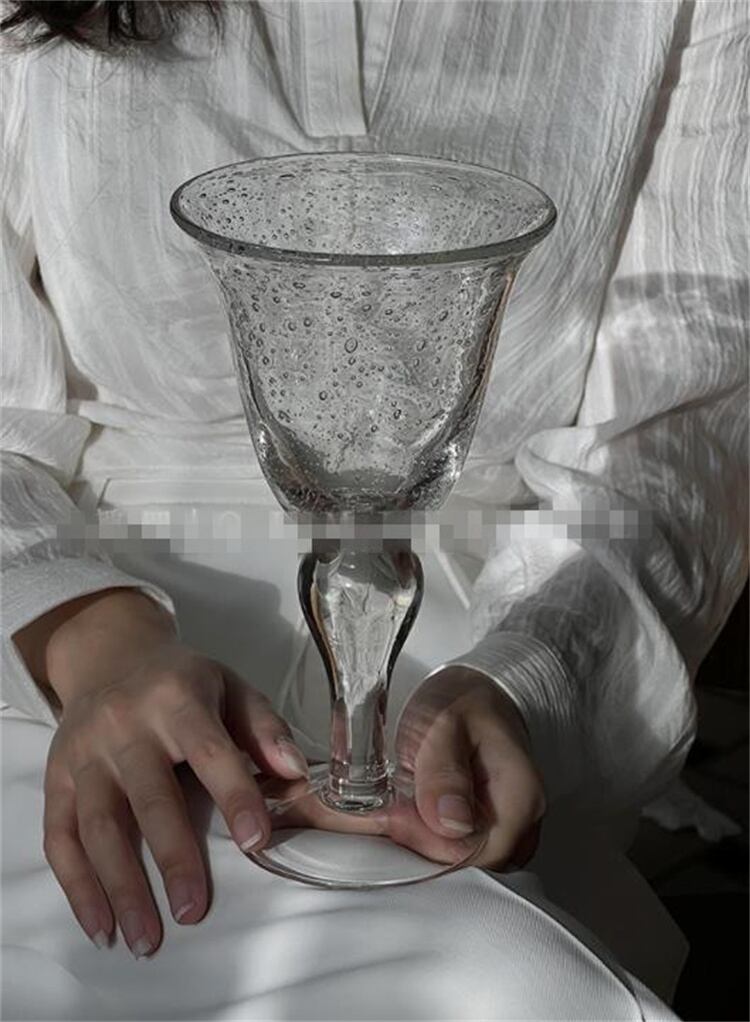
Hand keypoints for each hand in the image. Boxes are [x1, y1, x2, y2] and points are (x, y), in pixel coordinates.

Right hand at [15, 589, 307, 957]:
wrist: (109, 658)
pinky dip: (78, 887)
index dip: (234, 795)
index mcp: (176, 698)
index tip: (255, 842)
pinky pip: (60, 838)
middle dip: (173, 857)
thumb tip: (295, 774)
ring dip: (121, 887)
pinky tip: (102, 926)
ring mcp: (84, 754)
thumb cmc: (182, 682)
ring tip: (146, 940)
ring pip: (99, 826)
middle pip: (149, 797)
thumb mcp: (230, 686)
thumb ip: (264, 728)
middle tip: (194, 911)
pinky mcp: (57, 778)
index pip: (210, 751)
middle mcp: (125, 725)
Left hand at [391, 666, 545, 868]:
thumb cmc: (463, 700)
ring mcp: (509, 825)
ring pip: (467, 860)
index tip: (398, 818)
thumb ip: (444, 772)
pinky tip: (412, 811)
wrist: (474, 687)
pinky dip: (432, 835)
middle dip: (425, 846)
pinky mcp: (491, 824)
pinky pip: (463, 847)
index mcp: (520, 798)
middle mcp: (523, 820)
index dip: (432, 846)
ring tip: (399, 806)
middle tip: (390, 812)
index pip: (480, 857)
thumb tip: (450, 822)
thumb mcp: (443, 723)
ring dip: (426, 842)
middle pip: (474, 867)